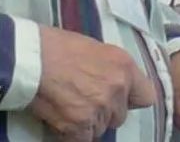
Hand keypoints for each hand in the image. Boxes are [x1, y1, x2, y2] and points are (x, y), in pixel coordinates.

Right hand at [30, 26, 155, 139]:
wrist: (32, 57)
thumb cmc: (60, 46)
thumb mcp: (97, 48)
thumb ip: (113, 69)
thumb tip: (117, 84)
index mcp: (124, 66)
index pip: (147, 97)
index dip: (132, 99)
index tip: (120, 98)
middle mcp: (117, 89)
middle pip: (120, 116)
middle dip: (105, 111)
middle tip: (84, 99)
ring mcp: (100, 109)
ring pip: (101, 129)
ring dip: (88, 122)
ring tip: (69, 104)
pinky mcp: (80, 126)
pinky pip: (83, 140)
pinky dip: (72, 134)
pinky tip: (61, 118)